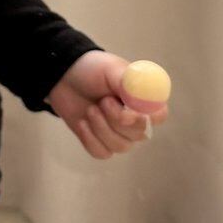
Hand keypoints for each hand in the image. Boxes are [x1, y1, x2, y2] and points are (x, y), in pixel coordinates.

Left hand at [45, 50, 170, 159]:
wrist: (63, 77)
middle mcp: (136, 118)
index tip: (127, 112)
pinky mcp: (101, 143)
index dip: (145, 118)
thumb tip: (144, 97)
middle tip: (102, 101)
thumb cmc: (91, 70)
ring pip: (121, 146)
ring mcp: (119, 133)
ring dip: (101, 128)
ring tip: (90, 109)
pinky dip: (90, 139)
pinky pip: (103, 153)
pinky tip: (82, 122)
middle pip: (139, 134)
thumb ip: (129, 83)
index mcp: (143, 98)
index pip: (159, 116)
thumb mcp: (110, 69)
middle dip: (116, 119)